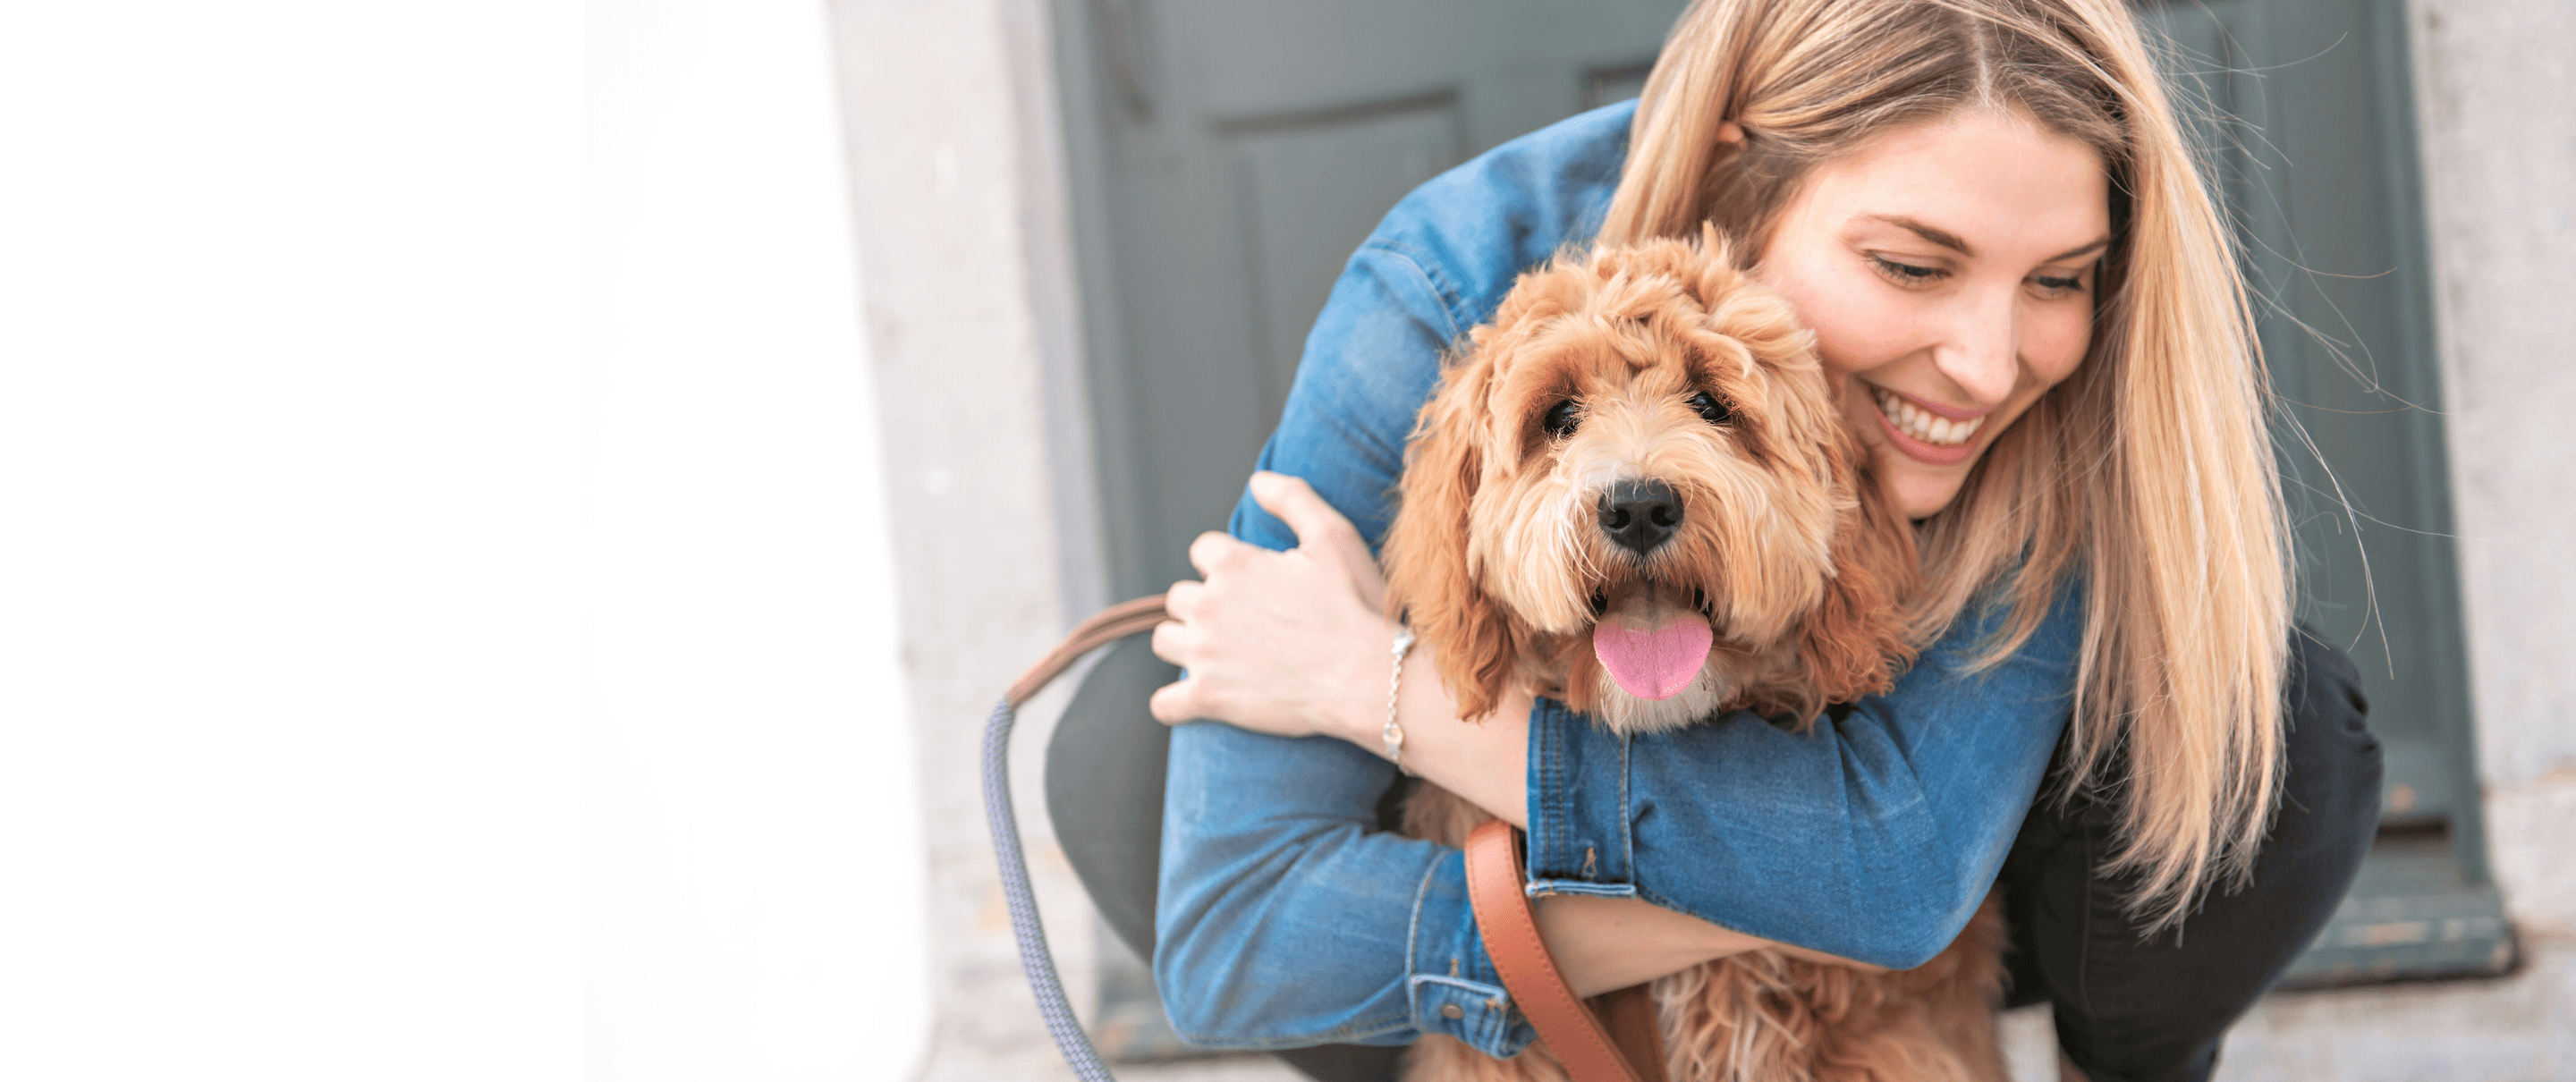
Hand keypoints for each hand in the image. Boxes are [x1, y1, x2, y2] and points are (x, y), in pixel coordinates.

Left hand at [1147, 472, 1391, 740]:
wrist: (1369, 677)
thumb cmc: (1357, 606)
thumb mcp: (1333, 537)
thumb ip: (1293, 499)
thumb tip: (1258, 481)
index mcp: (1233, 564)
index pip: (1203, 550)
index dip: (1227, 564)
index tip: (1254, 581)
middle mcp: (1208, 604)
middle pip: (1180, 596)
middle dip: (1205, 604)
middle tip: (1243, 622)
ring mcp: (1204, 653)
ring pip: (1165, 640)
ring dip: (1185, 644)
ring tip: (1219, 655)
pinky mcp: (1208, 698)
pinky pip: (1164, 703)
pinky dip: (1175, 703)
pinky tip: (1197, 700)